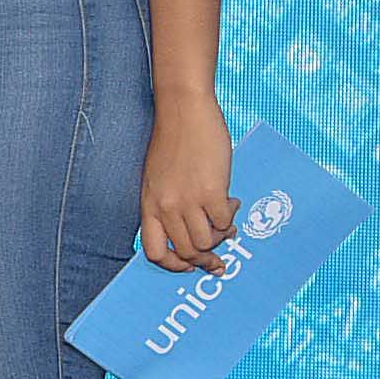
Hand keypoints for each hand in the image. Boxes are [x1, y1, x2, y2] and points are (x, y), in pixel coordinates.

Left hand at [138, 102, 239, 273]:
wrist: (183, 112)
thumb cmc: (173, 142)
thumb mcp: (158, 178)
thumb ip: (168, 204)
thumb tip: (190, 230)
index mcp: (148, 204)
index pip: (153, 252)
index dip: (173, 265)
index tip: (188, 267)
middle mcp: (165, 207)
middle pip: (185, 252)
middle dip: (206, 260)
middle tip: (220, 260)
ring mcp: (187, 200)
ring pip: (206, 242)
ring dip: (220, 235)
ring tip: (225, 218)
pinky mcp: (210, 192)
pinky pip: (224, 221)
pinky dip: (231, 216)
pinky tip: (231, 200)